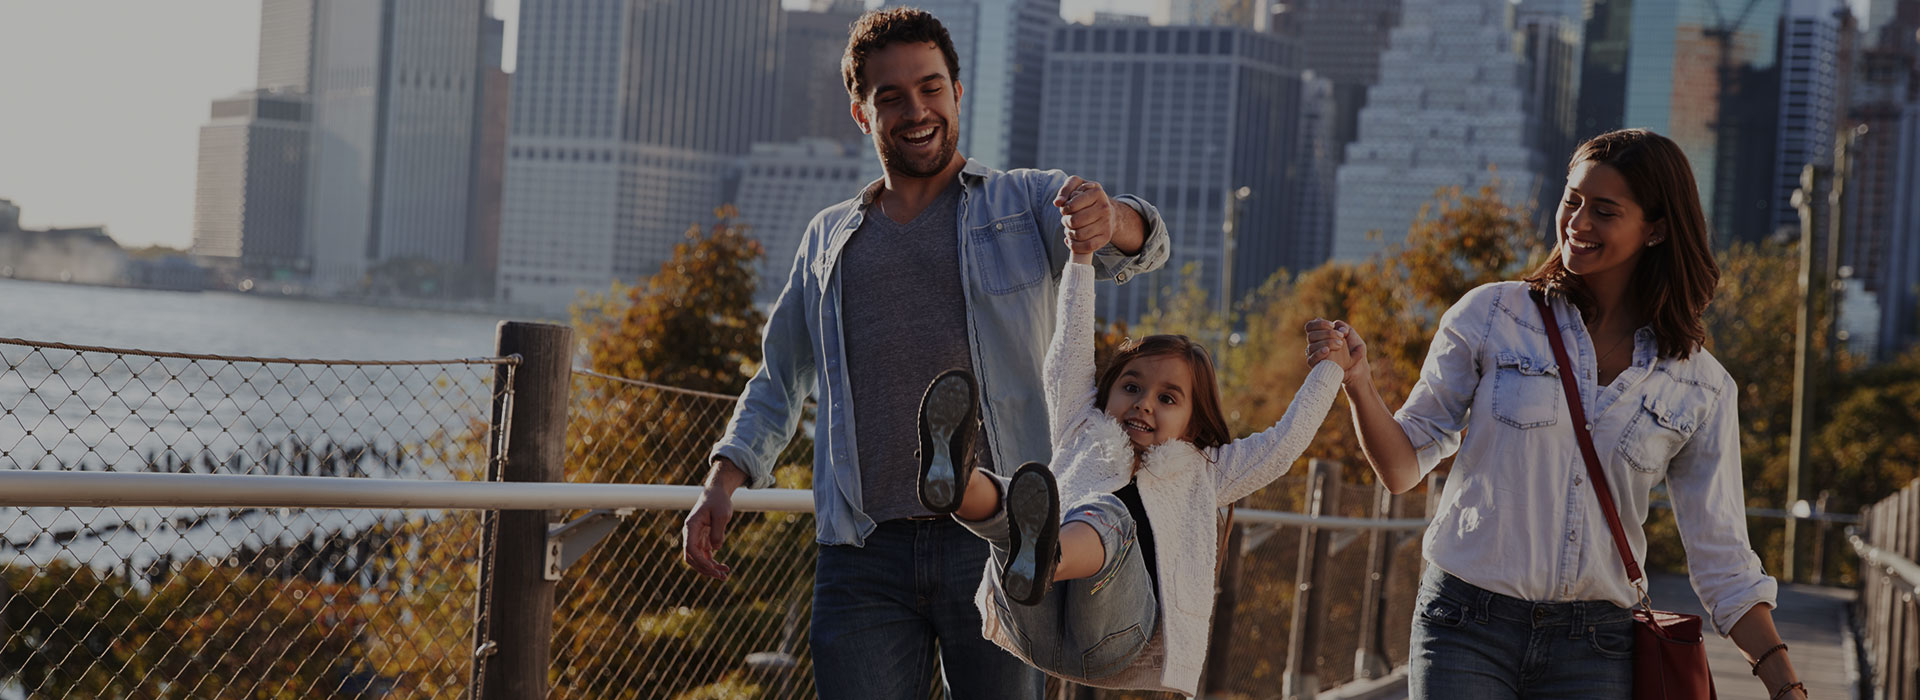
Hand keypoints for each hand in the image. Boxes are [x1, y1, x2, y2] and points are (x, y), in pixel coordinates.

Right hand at [683, 457, 746, 579]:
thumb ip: (718, 532)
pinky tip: (723, 568)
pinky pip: (705, 555)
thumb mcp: (722, 515)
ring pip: (699, 559)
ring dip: (710, 569)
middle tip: (721, 576)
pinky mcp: (703, 539)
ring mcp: (696, 538)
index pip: (690, 549)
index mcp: (691, 527)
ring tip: (724, 575)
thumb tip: (715, 548)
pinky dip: (712, 563)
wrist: (717, 493)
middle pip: (692, 558)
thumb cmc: (719, 502)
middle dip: (705, 569)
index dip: (700, 561)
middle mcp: (690, 534)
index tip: (713, 568)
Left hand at [1055, 176, 1115, 255]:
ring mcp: (1106, 223)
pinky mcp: (1106, 237)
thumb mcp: (1077, 185)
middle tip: (1068, 219)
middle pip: (1074, 221)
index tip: (1066, 208)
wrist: (1108, 211)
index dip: (1065, 209)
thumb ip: (1065, 189)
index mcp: (1097, 192)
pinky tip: (1070, 240)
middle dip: (1066, 221)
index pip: (1071, 206)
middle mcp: (1104, 208)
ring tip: (1070, 228)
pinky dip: (1074, 245)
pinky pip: (1087, 247)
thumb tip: (1058, 203)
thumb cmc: (1087, 197)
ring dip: (1069, 233)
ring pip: (1079, 235)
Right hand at [1305, 318, 1369, 383]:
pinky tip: (1327, 350)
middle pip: (1311, 335)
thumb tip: (1337, 326)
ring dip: (1326, 342)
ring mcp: (1314, 356)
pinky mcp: (1316, 367)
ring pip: (1311, 346)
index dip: (1319, 324)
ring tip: (1340, 345)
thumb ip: (1344, 328)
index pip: (1310, 326)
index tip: (1332, 325)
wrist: (1357, 369)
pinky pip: (1311, 359)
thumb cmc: (1353, 352)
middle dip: (1327, 333)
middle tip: (1341, 336)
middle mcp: (1314, 345)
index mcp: (1320, 336)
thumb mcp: (1352, 336)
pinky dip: (1319, 353)